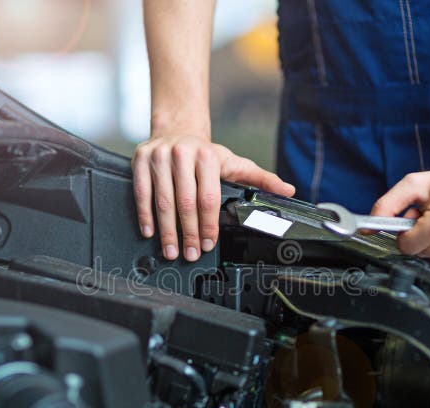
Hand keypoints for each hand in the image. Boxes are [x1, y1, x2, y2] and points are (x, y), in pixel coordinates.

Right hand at [132, 133, 295, 260]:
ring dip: (167, 230)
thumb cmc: (206, 155)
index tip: (208, 244)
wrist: (178, 131)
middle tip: (190, 254)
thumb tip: (288, 190)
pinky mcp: (141, 159)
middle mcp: (183, 154)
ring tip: (171, 250)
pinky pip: (142, 192)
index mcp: (208, 157)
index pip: (209, 198)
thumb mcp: (235, 164)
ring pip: (163, 201)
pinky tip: (150, 232)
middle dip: (188, 234)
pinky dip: (145, 215)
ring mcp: (160, 156)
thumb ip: (261, 179)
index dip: (208, 225)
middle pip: (185, 203)